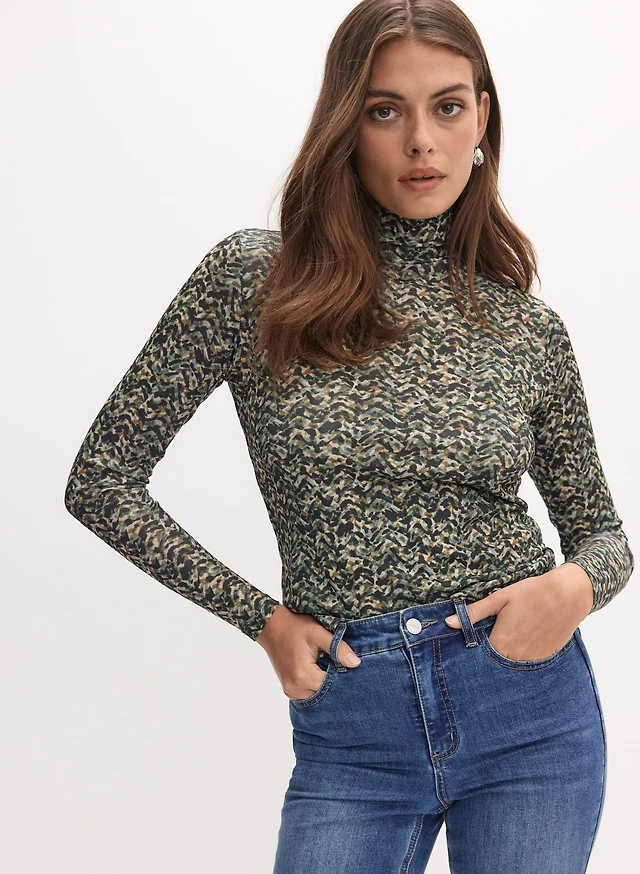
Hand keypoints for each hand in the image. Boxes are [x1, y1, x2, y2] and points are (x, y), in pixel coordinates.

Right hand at [256, 605, 360, 699]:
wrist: (271, 626)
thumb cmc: (295, 626)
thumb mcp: (318, 632)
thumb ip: (337, 648)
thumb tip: (356, 663)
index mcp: (303, 675)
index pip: (332, 686)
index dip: (343, 676)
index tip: (350, 667)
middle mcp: (295, 688)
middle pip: (324, 693)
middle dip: (335, 682)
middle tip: (343, 667)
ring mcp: (290, 690)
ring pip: (316, 695)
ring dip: (325, 684)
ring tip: (329, 667)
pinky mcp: (288, 689)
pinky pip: (308, 693)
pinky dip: (316, 685)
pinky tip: (320, 671)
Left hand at [443, 563, 593, 660]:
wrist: (568, 594)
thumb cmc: (532, 593)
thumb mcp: (499, 599)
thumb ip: (474, 613)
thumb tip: (448, 623)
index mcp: (502, 643)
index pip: (479, 659)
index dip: (472, 654)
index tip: (466, 650)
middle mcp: (516, 657)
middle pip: (495, 664)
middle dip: (488, 659)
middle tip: (485, 647)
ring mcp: (533, 660)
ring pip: (512, 666)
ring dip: (505, 659)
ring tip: (507, 642)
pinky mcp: (546, 658)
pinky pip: (528, 664)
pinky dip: (521, 658)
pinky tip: (522, 644)